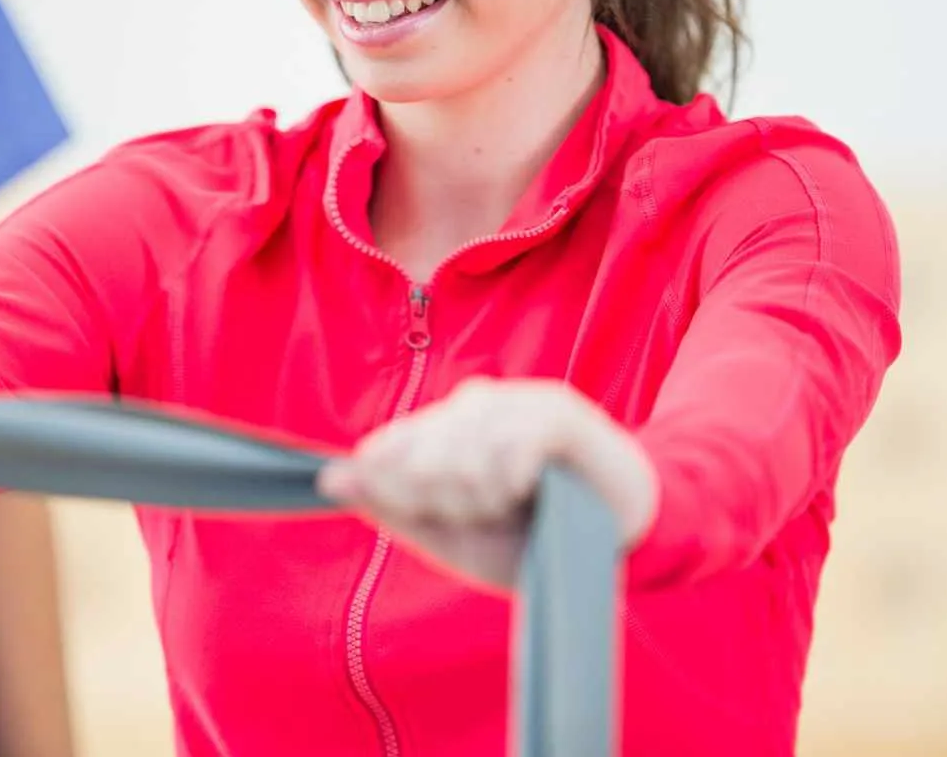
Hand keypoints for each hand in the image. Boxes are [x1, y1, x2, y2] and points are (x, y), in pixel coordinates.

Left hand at [317, 377, 656, 588]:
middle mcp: (471, 405)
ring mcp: (514, 401)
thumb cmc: (529, 539)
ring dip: (484, 497)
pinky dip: (514, 484)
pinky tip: (534, 489)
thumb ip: (390, 505)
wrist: (620, 545)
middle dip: (446, 502)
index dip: (400, 494)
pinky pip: (507, 447)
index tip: (441, 518)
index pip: (383, 450)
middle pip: (416, 454)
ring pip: (459, 452)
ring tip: (515, 503)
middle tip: (489, 513)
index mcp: (442, 429)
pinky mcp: (557, 409)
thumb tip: (326, 478)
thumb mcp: (451, 534)